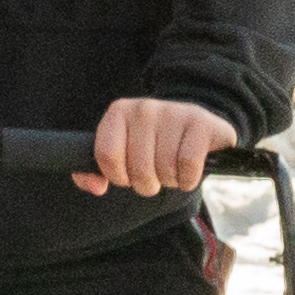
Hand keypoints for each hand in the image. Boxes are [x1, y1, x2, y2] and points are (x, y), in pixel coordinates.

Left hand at [89, 95, 236, 199]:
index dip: (119, 176)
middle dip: (147, 183)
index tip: (128, 175)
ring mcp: (174, 112)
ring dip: (170, 181)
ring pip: (164, 168)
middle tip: (156, 174)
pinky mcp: (201, 122)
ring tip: (173, 169)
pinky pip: (188, 165)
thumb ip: (93, 173)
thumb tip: (96, 186)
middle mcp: (144, 107)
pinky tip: (189, 171)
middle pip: (138, 168)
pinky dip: (188, 178)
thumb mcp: (121, 155)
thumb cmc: (153, 147)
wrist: (198, 132)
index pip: (107, 156)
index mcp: (118, 112)